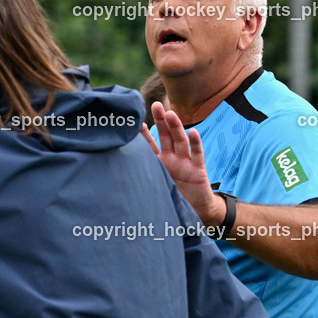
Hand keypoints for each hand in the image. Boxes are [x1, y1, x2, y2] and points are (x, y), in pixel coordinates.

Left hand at [140, 102, 224, 225]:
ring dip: (176, 127)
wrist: (196, 212)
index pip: (150, 145)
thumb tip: (119, 173)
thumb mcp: (157, 186)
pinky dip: (196, 143)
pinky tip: (193, 131)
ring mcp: (186, 162)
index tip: (136, 121)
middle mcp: (173, 159)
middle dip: (161, 120)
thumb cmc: (175, 198)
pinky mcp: (198, 170)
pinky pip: (197, 154)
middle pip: (166, 136)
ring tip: (171, 114)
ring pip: (180, 141)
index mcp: (161, 162)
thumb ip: (145, 177)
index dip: (144, 134)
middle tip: (156, 105)